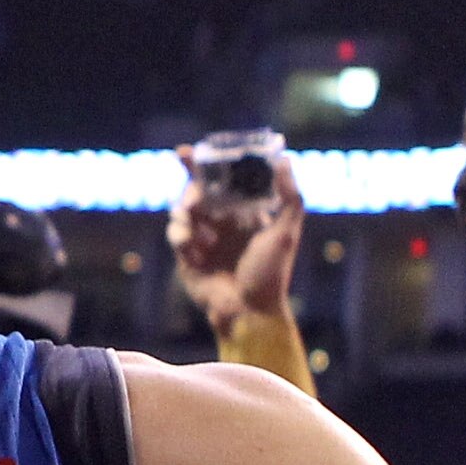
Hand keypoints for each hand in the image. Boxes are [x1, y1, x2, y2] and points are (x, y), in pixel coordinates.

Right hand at [165, 152, 303, 332]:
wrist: (248, 313)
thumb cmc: (271, 275)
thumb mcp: (286, 233)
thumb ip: (289, 197)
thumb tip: (285, 160)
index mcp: (244, 213)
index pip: (222, 181)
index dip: (203, 164)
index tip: (187, 151)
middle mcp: (222, 223)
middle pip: (196, 192)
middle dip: (191, 191)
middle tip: (196, 200)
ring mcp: (202, 239)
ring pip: (181, 211)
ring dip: (186, 214)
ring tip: (198, 231)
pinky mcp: (186, 256)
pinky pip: (175, 234)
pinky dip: (181, 236)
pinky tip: (196, 249)